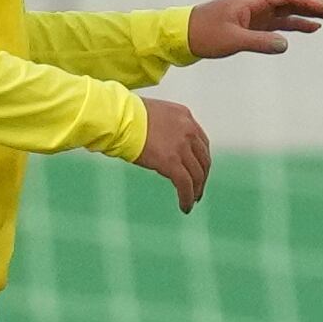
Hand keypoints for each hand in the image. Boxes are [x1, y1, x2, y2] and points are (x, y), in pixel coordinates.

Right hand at [134, 97, 211, 211]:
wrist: (119, 118)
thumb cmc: (126, 116)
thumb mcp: (155, 115)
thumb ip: (166, 128)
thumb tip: (164, 145)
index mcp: (185, 117)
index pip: (201, 142)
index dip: (201, 159)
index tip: (199, 170)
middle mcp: (188, 131)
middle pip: (203, 159)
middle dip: (202, 176)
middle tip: (198, 189)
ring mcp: (181, 147)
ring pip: (197, 174)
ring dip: (196, 190)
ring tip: (192, 200)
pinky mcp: (172, 162)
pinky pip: (186, 184)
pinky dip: (187, 197)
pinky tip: (185, 206)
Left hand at [190, 0, 322, 59]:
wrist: (183, 35)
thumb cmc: (203, 35)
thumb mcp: (230, 40)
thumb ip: (259, 42)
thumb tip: (285, 44)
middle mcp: (258, 1)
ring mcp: (258, 10)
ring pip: (291, 6)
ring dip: (314, 9)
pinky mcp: (256, 22)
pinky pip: (283, 19)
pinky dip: (299, 22)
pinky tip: (314, 27)